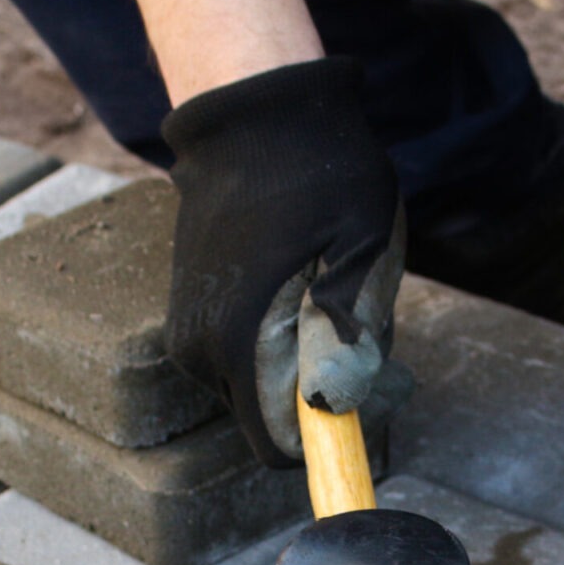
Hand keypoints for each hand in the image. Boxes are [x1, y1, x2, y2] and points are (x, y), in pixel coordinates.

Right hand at [162, 57, 407, 466]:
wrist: (256, 117)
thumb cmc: (321, 174)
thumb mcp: (362, 247)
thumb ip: (349, 332)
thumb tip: (331, 405)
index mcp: (238, 342)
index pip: (282, 447)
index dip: (334, 434)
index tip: (373, 383)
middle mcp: (200, 351)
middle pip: (278, 420)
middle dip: (328, 389)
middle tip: (363, 314)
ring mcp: (190, 335)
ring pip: (266, 389)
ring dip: (310, 359)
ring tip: (332, 284)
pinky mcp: (192, 318)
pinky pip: (250, 358)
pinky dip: (286, 338)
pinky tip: (304, 279)